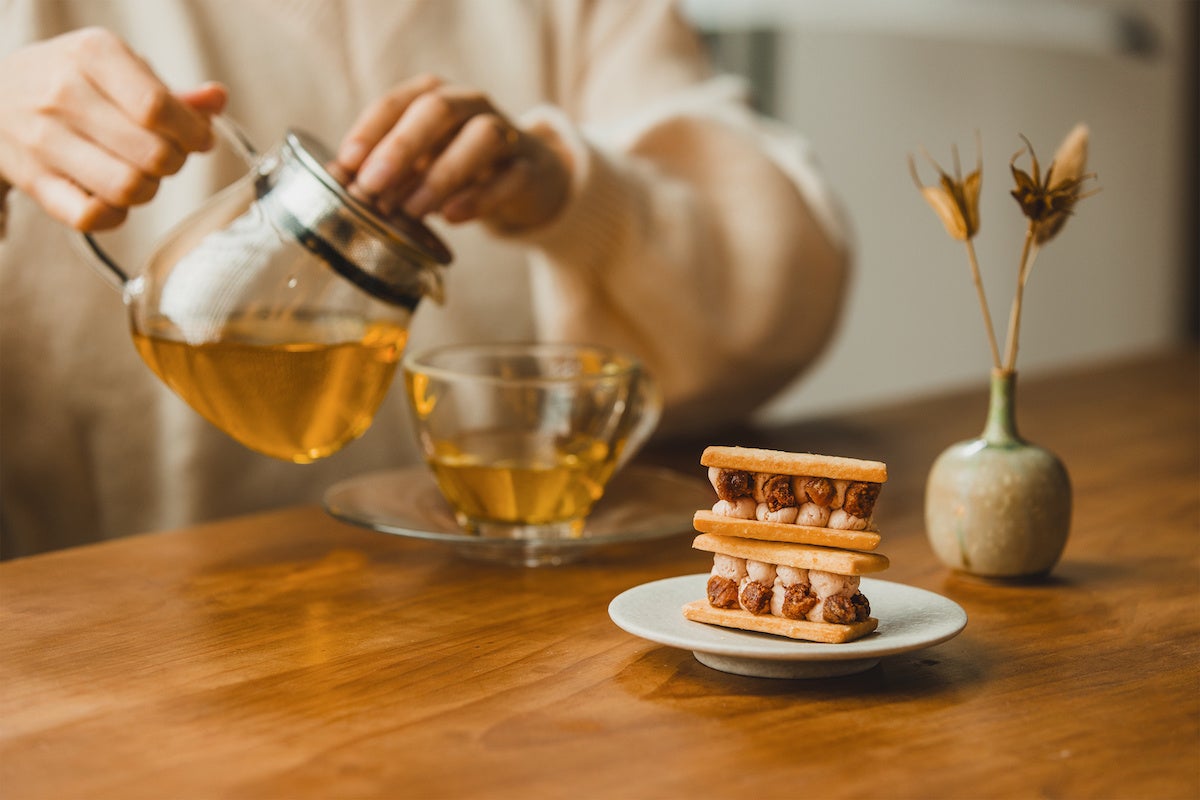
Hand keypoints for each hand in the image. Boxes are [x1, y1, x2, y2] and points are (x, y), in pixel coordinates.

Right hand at [0, 28, 226, 230]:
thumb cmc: (70, 82)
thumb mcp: (116, 67)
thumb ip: (171, 92)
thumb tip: (216, 100)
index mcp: (94, 54)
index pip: (159, 107)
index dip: (192, 133)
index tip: (198, 139)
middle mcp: (64, 92)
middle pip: (152, 153)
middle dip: (175, 163)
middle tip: (167, 157)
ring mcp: (43, 138)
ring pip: (127, 187)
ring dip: (149, 190)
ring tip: (141, 175)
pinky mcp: (32, 179)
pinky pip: (90, 216)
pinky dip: (114, 215)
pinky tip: (113, 197)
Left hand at [335, 75, 570, 232]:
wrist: (525, 181)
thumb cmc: (458, 167)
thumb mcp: (418, 166)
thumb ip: (385, 170)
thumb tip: (340, 182)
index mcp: (436, 97)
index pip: (399, 102)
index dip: (371, 130)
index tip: (348, 163)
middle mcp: (471, 105)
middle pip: (438, 109)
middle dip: (401, 146)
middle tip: (373, 184)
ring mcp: (506, 134)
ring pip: (481, 137)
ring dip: (443, 173)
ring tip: (414, 209)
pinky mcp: (530, 168)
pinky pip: (511, 178)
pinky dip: (481, 197)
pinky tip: (454, 216)